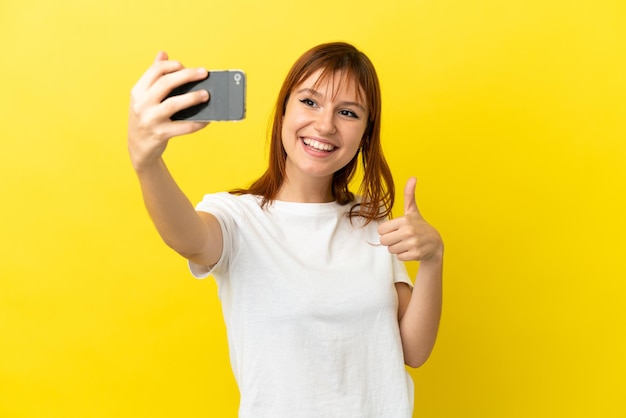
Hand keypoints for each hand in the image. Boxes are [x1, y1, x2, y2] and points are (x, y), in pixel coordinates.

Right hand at [128, 51, 209, 170]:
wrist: (138, 148)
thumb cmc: (145, 118)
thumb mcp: (144, 97)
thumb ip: (154, 76)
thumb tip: (163, 53)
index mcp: (138, 92)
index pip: (155, 71)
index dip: (172, 65)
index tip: (186, 66)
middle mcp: (141, 104)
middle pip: (166, 83)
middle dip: (187, 75)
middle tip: (204, 73)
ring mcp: (150, 120)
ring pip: (174, 104)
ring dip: (193, 97)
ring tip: (207, 95)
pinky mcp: (160, 134)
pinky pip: (183, 127)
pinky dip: (197, 123)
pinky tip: (207, 119)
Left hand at [378, 177, 442, 262]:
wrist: (435, 244)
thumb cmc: (420, 226)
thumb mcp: (413, 211)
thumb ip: (409, 195)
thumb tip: (413, 178)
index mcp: (404, 220)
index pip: (381, 230)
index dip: (387, 231)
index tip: (396, 230)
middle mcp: (408, 231)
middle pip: (384, 241)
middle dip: (391, 241)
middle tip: (401, 238)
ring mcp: (413, 243)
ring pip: (391, 250)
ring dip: (397, 248)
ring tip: (407, 243)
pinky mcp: (415, 254)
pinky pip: (399, 257)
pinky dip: (404, 255)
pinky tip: (411, 250)